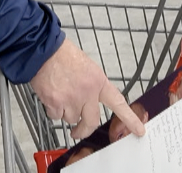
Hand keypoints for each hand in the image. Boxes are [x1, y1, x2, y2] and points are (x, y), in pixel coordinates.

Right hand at [30, 39, 145, 140]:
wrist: (43, 50)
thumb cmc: (62, 55)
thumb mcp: (87, 67)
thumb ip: (92, 86)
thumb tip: (91, 100)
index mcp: (98, 82)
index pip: (118, 103)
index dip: (129, 119)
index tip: (138, 130)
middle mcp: (87, 93)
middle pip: (91, 122)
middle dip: (83, 130)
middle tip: (78, 131)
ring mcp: (71, 100)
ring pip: (71, 119)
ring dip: (65, 112)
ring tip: (60, 94)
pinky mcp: (55, 104)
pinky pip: (55, 116)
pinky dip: (52, 109)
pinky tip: (51, 95)